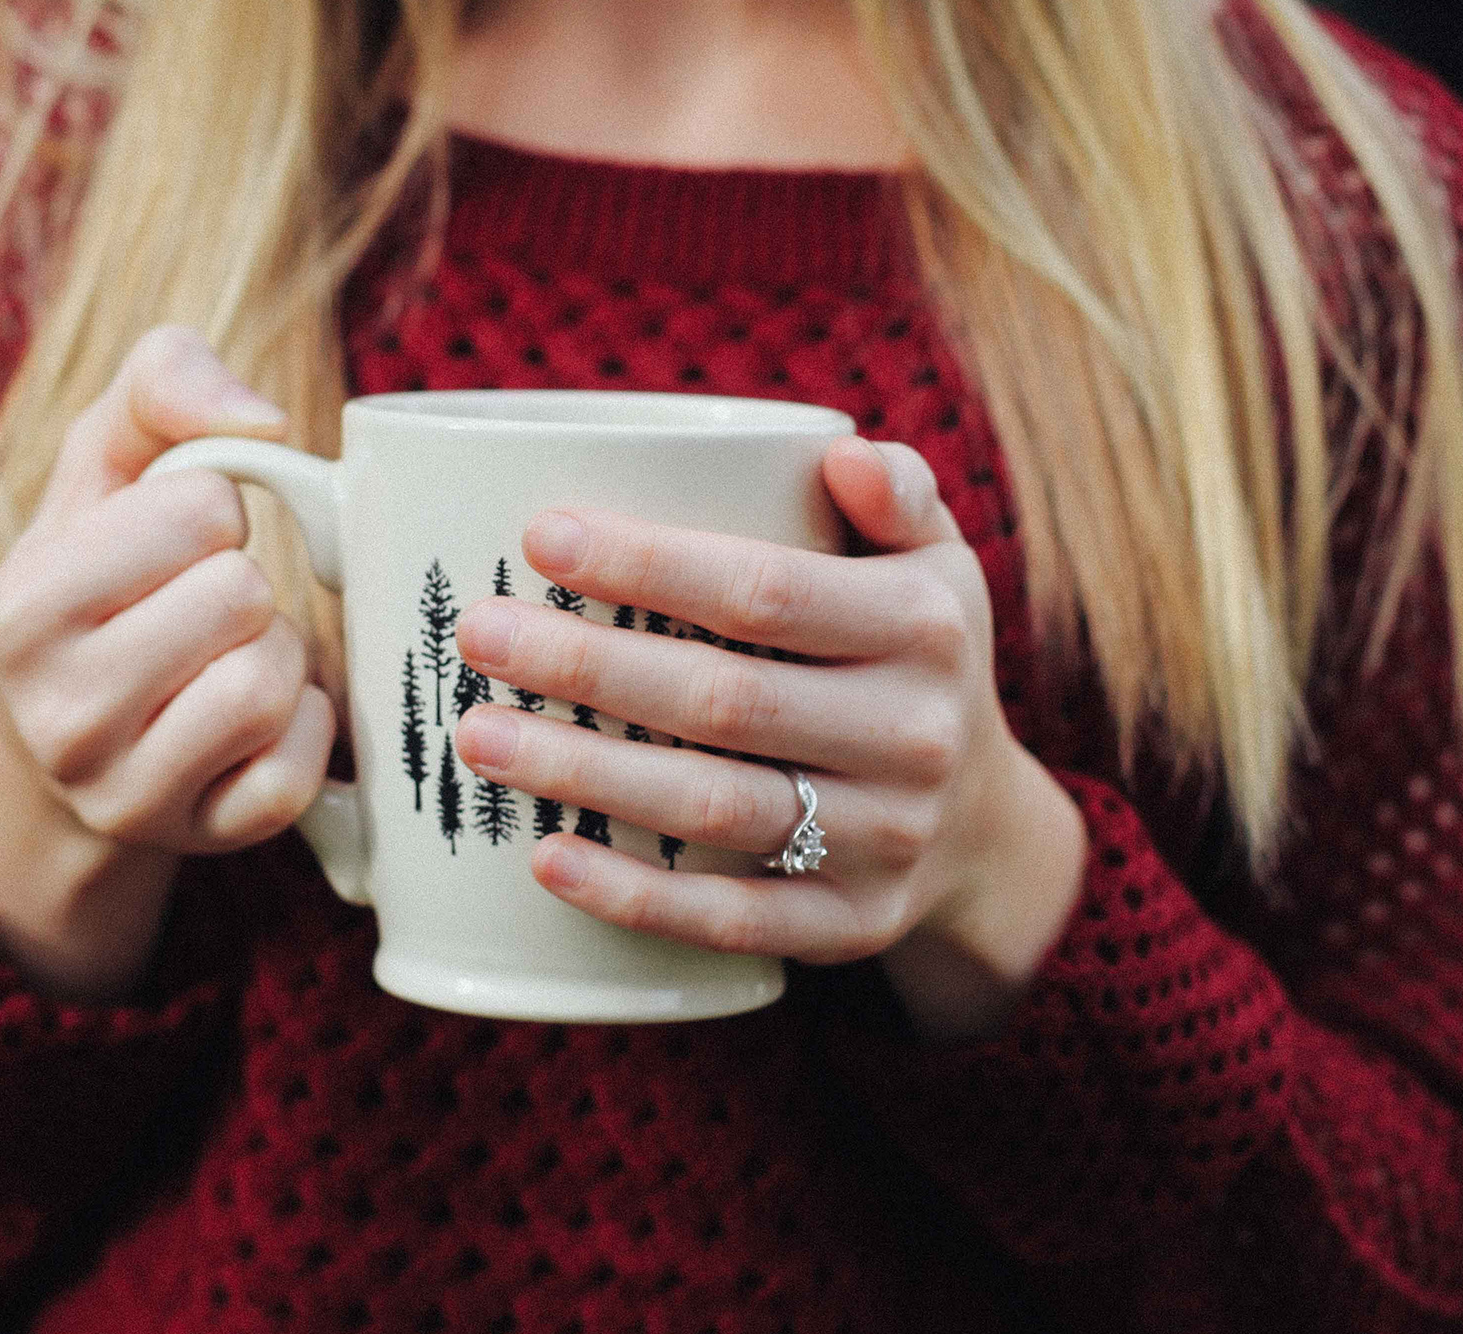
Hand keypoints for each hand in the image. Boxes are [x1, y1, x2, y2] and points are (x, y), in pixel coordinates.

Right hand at [0, 326, 336, 999]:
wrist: (65, 741)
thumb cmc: (103, 576)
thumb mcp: (102, 465)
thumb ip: (162, 382)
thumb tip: (262, 421)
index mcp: (23, 608)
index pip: (201, 509)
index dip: (213, 511)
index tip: (177, 544)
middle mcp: (60, 714)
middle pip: (243, 596)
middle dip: (246, 586)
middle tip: (207, 610)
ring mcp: (127, 791)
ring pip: (272, 683)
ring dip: (279, 655)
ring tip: (229, 658)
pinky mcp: (202, 839)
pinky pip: (300, 768)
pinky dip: (305, 727)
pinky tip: (260, 721)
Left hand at [450, 437, 1085, 1013]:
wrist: (985, 827)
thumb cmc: (912, 660)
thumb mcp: (936, 564)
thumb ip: (897, 495)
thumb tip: (841, 452)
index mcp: (924, 627)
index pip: (767, 592)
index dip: (649, 565)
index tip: (538, 537)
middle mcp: (914, 735)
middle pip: (723, 700)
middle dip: (587, 666)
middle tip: (477, 635)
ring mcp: (886, 838)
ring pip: (715, 807)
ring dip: (585, 773)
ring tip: (478, 737)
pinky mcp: (851, 924)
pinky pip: (733, 918)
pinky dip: (636, 896)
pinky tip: (547, 859)